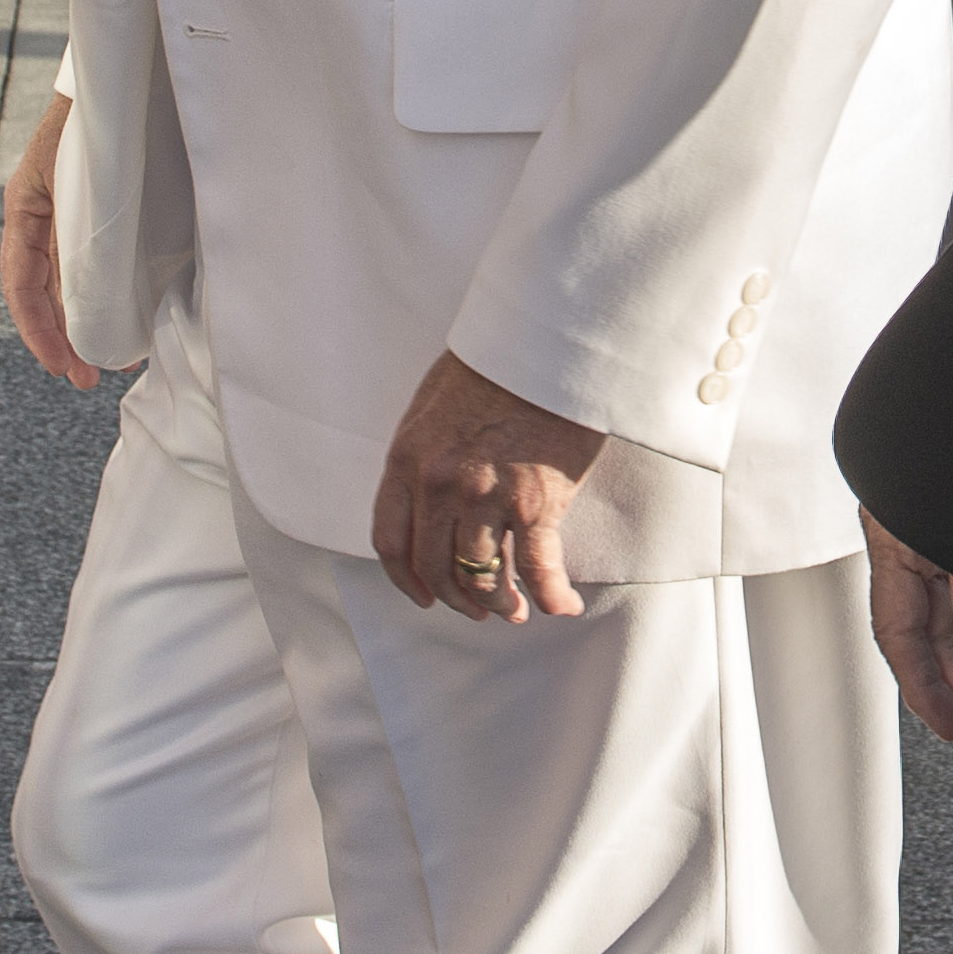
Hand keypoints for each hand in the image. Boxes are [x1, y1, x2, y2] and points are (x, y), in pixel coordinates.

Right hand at [0, 93, 106, 389]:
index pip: (21, 283)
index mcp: (26, 204)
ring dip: (87, 322)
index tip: (61, 364)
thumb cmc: (102, 112)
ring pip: (69, 282)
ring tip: (112, 362)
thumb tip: (92, 293)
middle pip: (45, 290)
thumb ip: (86, 227)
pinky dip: (104, 295)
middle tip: (87, 380)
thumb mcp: (87, 172)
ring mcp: (68, 213)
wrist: (123, 72)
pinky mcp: (97, 212)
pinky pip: (91, 263)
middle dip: (64, 339)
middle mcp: (42, 214)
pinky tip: (128, 320)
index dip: (38, 329)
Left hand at [372, 352, 605, 621]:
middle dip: (456, 598)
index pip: (390, 542)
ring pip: (482, 577)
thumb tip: (427, 498)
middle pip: (435, 567)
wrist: (546, 342)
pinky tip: (562, 607)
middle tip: (476, 609)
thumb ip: (423, 456)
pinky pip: (539, 568)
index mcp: (407, 461)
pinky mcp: (536, 502)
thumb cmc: (495, 364)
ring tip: (513, 611)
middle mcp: (439, 486)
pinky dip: (550, 597)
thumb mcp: (433, 405)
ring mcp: (487, 497)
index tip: (424, 595)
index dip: (406, 580)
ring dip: (498, 603)